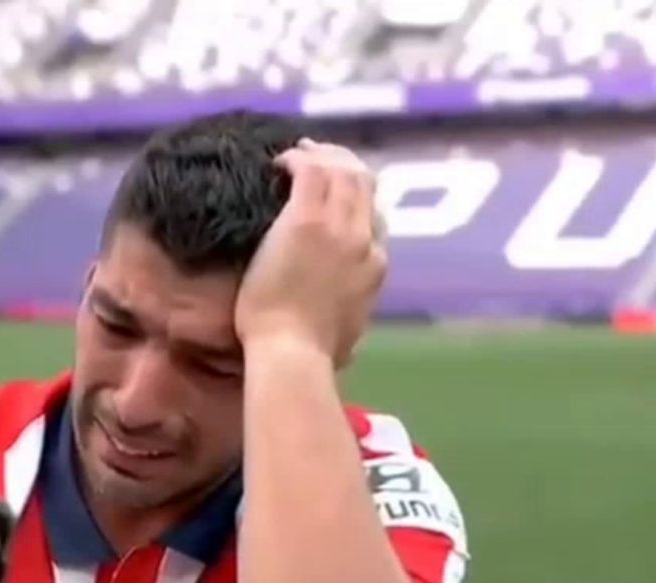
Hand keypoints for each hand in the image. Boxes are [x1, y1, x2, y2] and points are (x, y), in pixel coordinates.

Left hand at [235, 138, 386, 365]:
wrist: (292, 352)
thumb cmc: (313, 355)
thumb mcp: (349, 336)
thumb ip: (352, 319)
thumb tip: (351, 335)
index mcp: (375, 266)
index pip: (374, 217)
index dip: (355, 198)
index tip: (333, 194)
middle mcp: (364, 240)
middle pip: (364, 182)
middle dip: (343, 163)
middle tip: (316, 157)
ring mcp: (338, 227)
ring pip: (342, 168)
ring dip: (322, 154)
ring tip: (298, 153)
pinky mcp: (307, 220)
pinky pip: (310, 169)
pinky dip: (298, 158)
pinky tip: (280, 162)